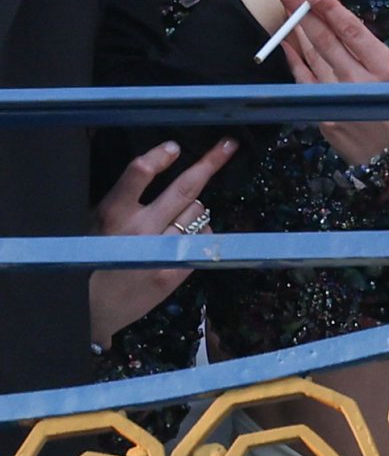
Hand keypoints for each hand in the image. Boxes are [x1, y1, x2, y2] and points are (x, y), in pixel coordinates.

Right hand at [89, 137, 237, 346]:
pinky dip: (200, 232)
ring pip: (198, 210)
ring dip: (194, 208)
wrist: (93, 310)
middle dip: (210, 163)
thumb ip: (125, 201)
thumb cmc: (95, 259)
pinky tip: (185, 239)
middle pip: (185, 188)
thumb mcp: (98, 224)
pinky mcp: (176, 272)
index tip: (175, 146)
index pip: (140, 173)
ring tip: (177, 219)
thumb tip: (160, 171)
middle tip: (228, 145)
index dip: (160, 156)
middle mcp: (140, 229)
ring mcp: (161, 251)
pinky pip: (204, 238)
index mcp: (114, 214)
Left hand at [275, 0, 388, 165]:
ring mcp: (338, 102)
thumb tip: (334, 18)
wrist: (387, 156)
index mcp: (386, 70)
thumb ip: (367, 51)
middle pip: (326, 41)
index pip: (352, 32)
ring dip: (296, 29)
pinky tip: (286, 41)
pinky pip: (303, 80)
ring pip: (312, 57)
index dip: (329, 9)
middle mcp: (361, 85)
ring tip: (285, 5)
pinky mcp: (321, 115)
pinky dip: (294, 59)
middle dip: (302, 11)